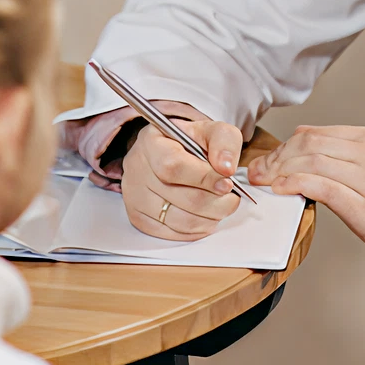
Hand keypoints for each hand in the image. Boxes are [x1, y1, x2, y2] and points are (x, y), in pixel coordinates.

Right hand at [121, 118, 243, 239]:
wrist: (167, 153)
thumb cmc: (188, 143)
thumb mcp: (210, 130)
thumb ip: (224, 141)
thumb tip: (226, 168)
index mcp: (151, 142)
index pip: (174, 166)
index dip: (205, 178)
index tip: (227, 182)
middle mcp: (137, 168)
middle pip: (181, 198)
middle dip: (216, 202)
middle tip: (230, 197)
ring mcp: (134, 196)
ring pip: (180, 221)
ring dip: (210, 217)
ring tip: (220, 205)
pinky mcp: (138, 218)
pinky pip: (174, 233)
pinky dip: (197, 229)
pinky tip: (204, 215)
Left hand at [247, 125, 364, 277]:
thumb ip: (345, 155)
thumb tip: (305, 148)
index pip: (314, 134)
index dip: (282, 147)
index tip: (268, 162)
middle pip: (308, 144)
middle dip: (275, 158)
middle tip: (257, 173)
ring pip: (311, 161)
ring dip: (279, 172)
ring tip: (264, 183)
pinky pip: (322, 187)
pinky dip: (296, 184)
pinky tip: (283, 190)